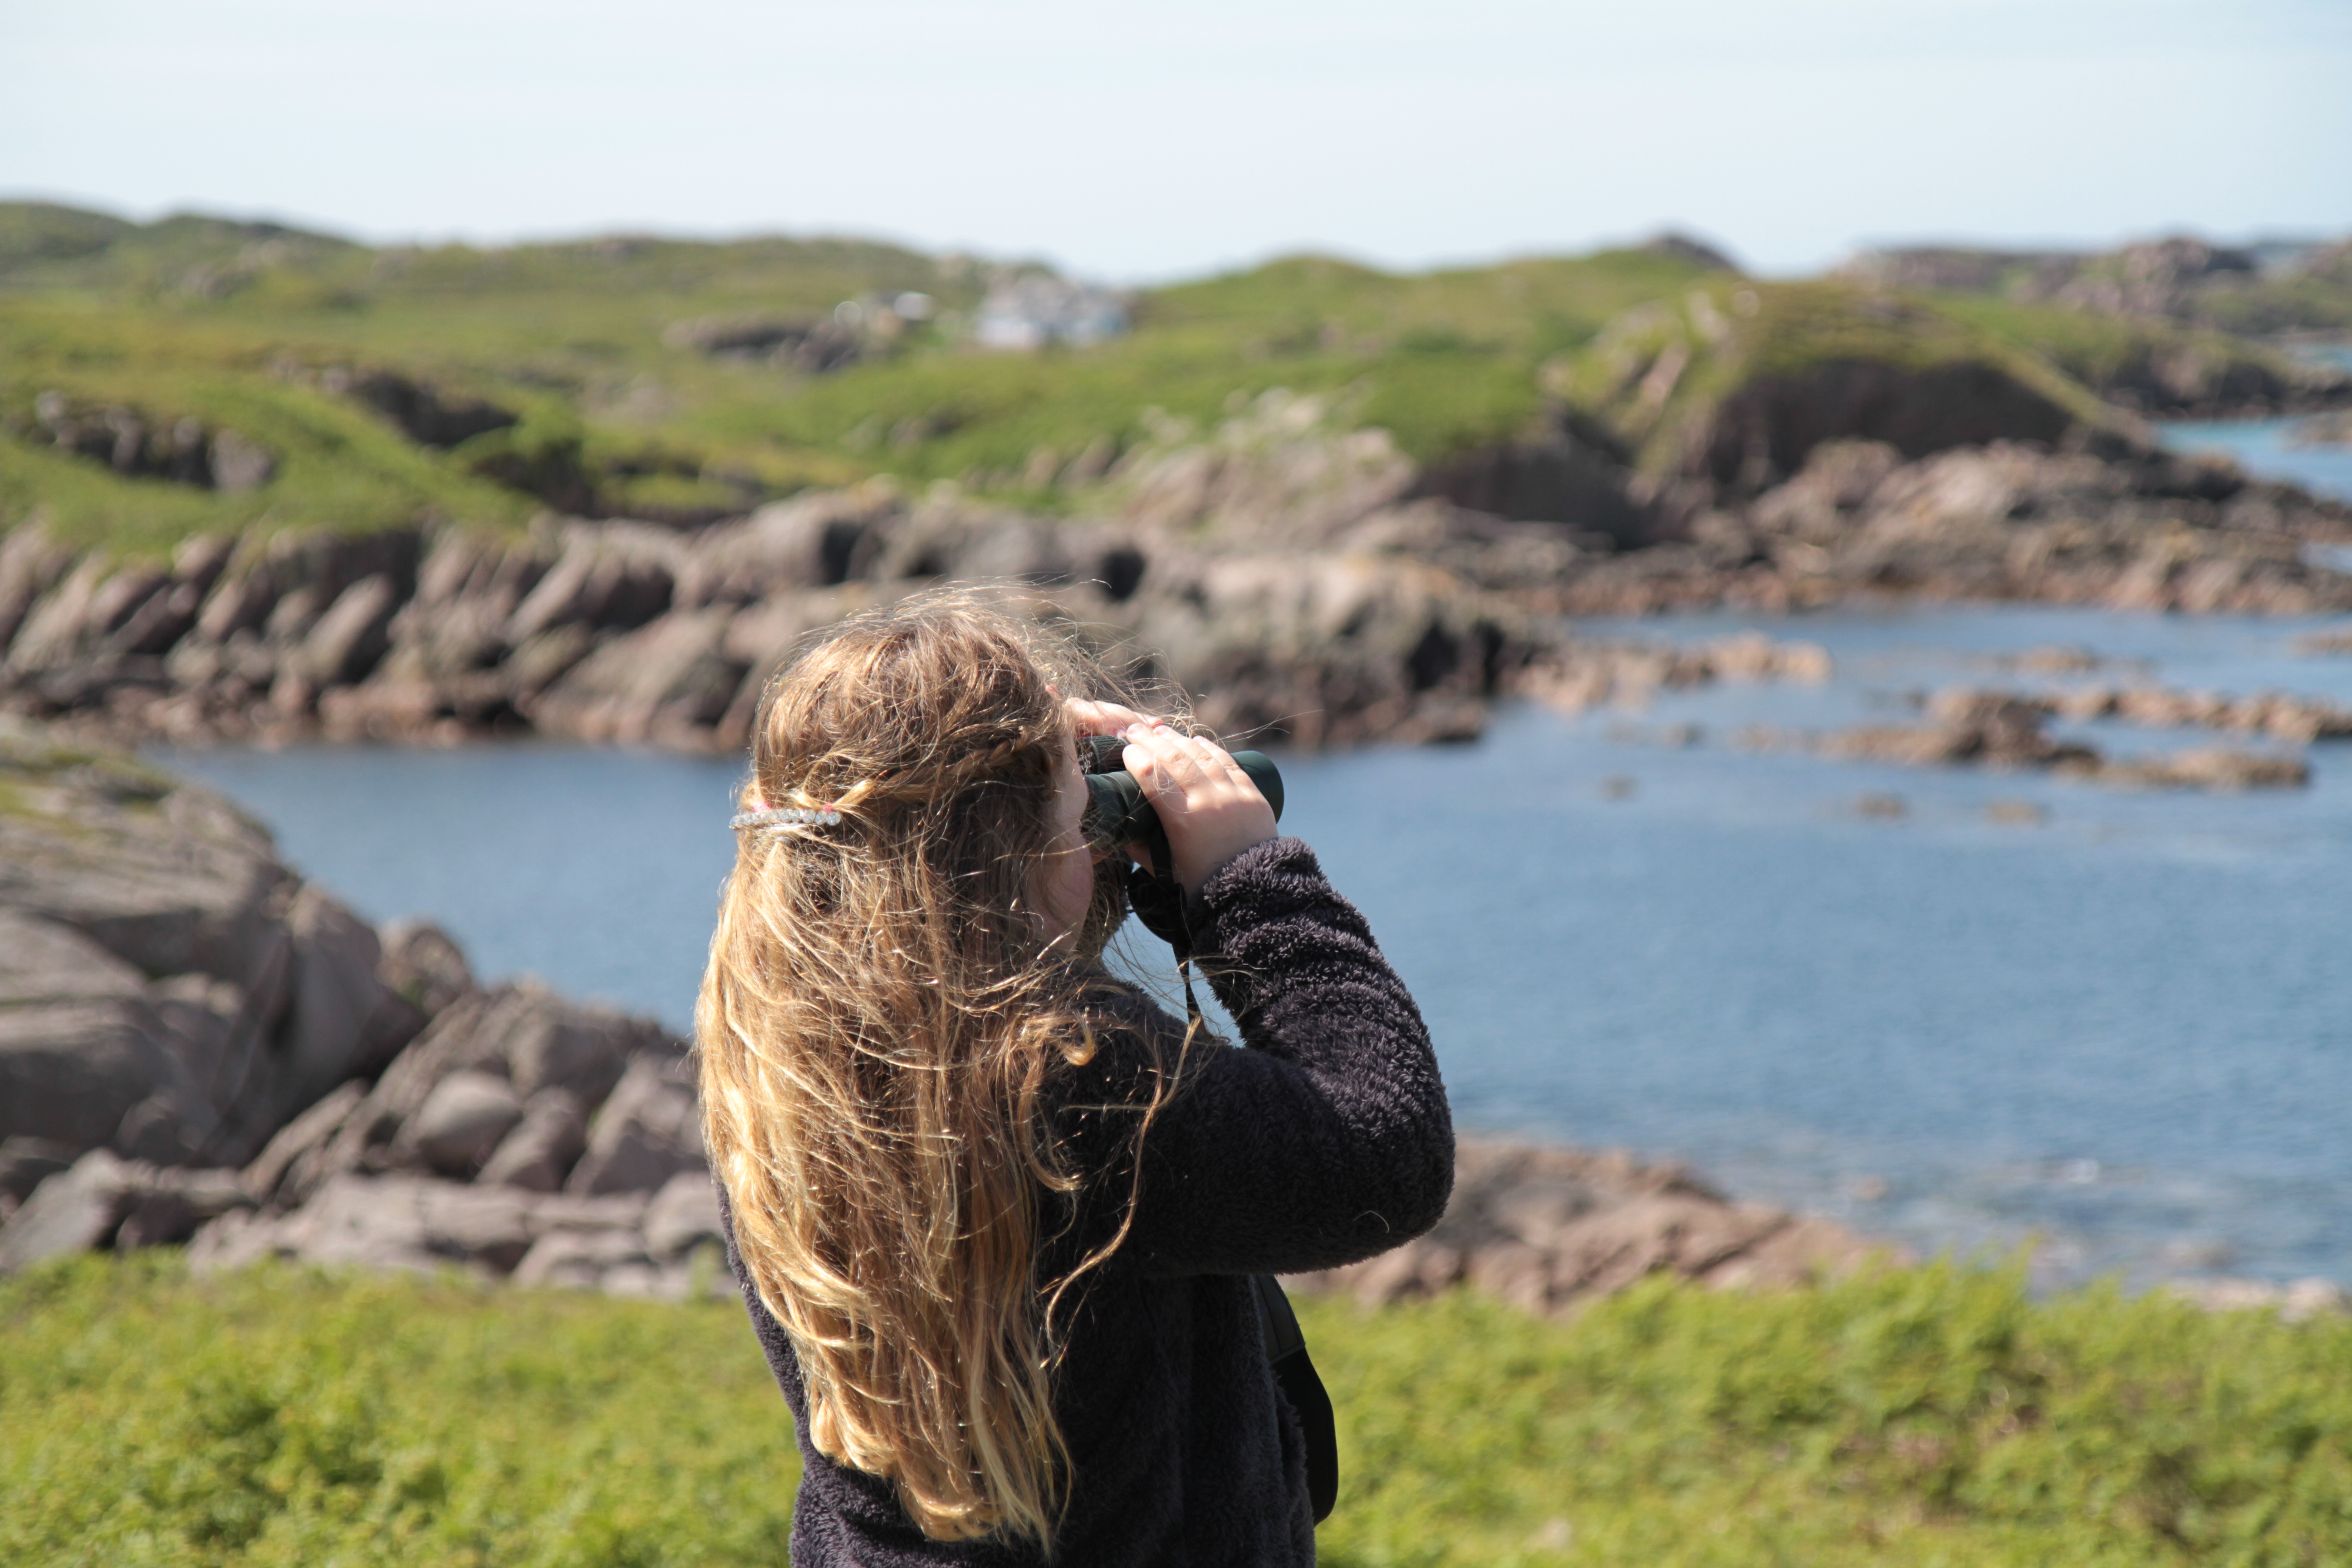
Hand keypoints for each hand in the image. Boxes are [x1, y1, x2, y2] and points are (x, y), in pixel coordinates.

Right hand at [1113, 720, 1277, 893]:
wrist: (1253, 889)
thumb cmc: (1203, 882)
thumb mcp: (1164, 869)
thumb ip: (1138, 849)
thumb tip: (1117, 828)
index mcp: (1183, 822)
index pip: (1154, 777)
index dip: (1136, 759)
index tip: (1125, 751)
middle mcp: (1209, 802)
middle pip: (1175, 759)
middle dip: (1151, 741)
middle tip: (1134, 730)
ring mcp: (1233, 795)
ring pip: (1201, 755)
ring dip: (1177, 740)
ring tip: (1159, 731)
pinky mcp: (1251, 793)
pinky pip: (1227, 761)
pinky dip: (1208, 748)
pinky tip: (1194, 740)